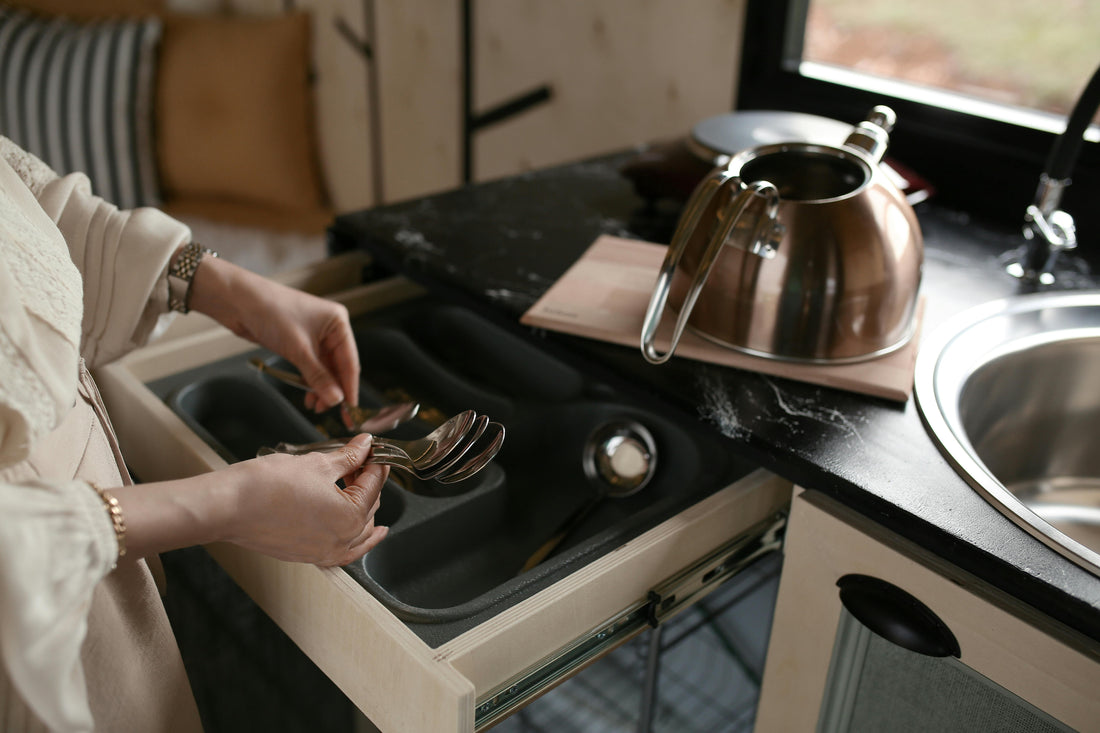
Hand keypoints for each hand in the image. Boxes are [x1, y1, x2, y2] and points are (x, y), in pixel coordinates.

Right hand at [110, 435, 388, 564]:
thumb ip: (348, 457)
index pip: (374, 485)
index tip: (373, 449)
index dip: (375, 462)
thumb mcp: (317, 463)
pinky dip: (353, 539)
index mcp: (350, 518)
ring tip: (353, 484)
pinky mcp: (307, 556)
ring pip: (358, 532)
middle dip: (367, 482)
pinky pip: (341, 550)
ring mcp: (324, 553)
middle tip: (358, 459)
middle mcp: (342, 542)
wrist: (228, 507)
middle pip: (369, 508)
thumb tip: (366, 445)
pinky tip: (359, 529)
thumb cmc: (268, 484)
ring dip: (362, 508)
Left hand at [186, 255, 359, 411]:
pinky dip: (310, 381)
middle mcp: (330, 329)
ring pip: (324, 369)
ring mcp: (314, 336)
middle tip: (334, 413)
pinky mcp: (299, 342)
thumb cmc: (271, 311)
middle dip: (334, 390)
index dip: (350, 387)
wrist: (238, 301)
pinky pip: (311, 367)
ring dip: (321, 388)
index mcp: (338, 323)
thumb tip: (336, 399)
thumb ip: (318, 377)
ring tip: (316, 406)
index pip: (350, 361)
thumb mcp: (298, 349)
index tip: (351, 408)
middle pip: (338, 367)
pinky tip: (308, 395)